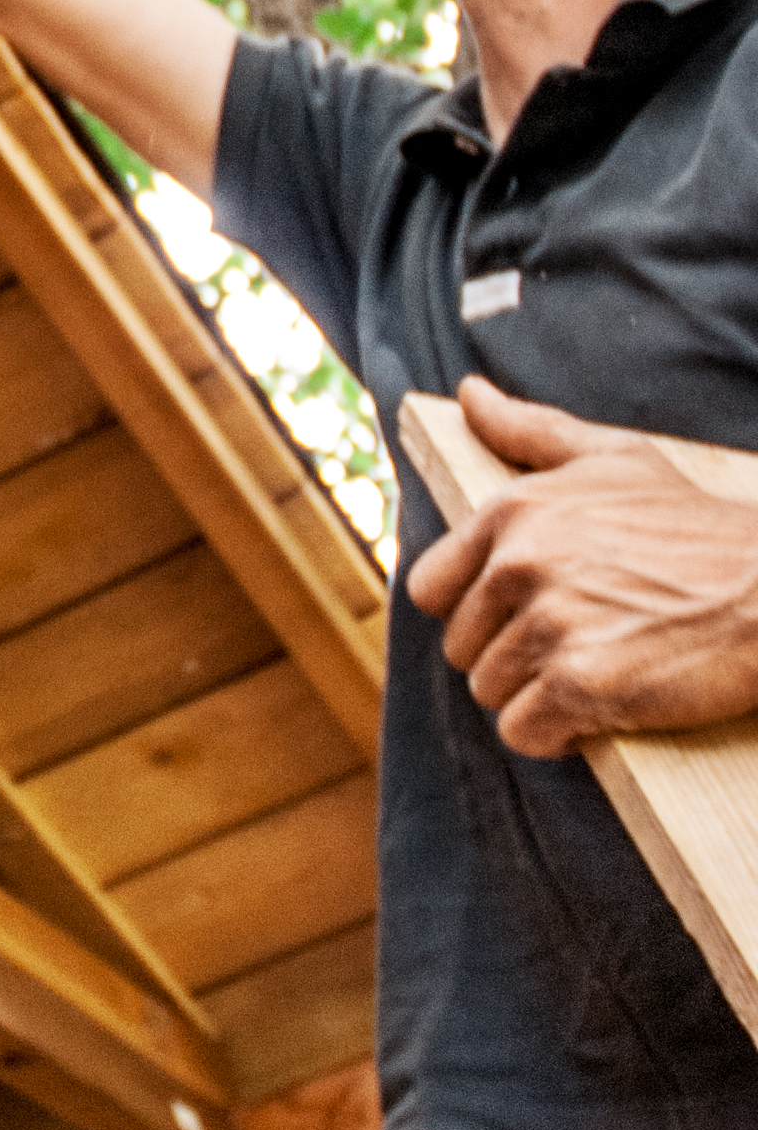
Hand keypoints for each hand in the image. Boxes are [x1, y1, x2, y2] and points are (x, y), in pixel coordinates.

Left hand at [406, 374, 757, 756]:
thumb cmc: (698, 527)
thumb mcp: (615, 460)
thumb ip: (531, 432)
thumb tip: (469, 394)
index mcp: (511, 512)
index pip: (430, 588)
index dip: (473, 611)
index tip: (521, 614)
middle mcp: (518, 565)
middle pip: (462, 648)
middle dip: (511, 656)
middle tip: (579, 643)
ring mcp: (548, 626)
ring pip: (492, 692)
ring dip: (537, 696)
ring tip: (598, 670)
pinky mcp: (581, 684)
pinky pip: (525, 732)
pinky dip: (558, 734)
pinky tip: (600, 709)